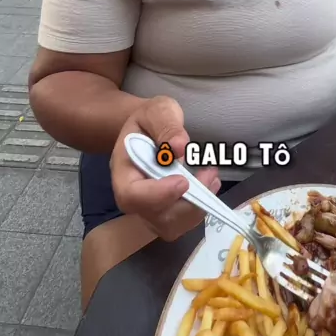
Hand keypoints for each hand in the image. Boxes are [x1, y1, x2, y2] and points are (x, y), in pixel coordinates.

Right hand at [111, 96, 219, 240]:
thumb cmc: (150, 118)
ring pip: (170, 226)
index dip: (158, 194)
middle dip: (187, 202)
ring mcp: (148, 206)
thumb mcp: (158, 110)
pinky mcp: (164, 210)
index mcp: (123, 169)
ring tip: (212, 178)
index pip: (131, 195)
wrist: (148, 128)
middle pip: (154, 217)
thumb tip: (180, 147)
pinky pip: (181, 222)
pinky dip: (199, 208)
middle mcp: (132, 195)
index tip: (183, 181)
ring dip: (197, 208)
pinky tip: (210, 184)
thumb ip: (167, 125)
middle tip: (209, 174)